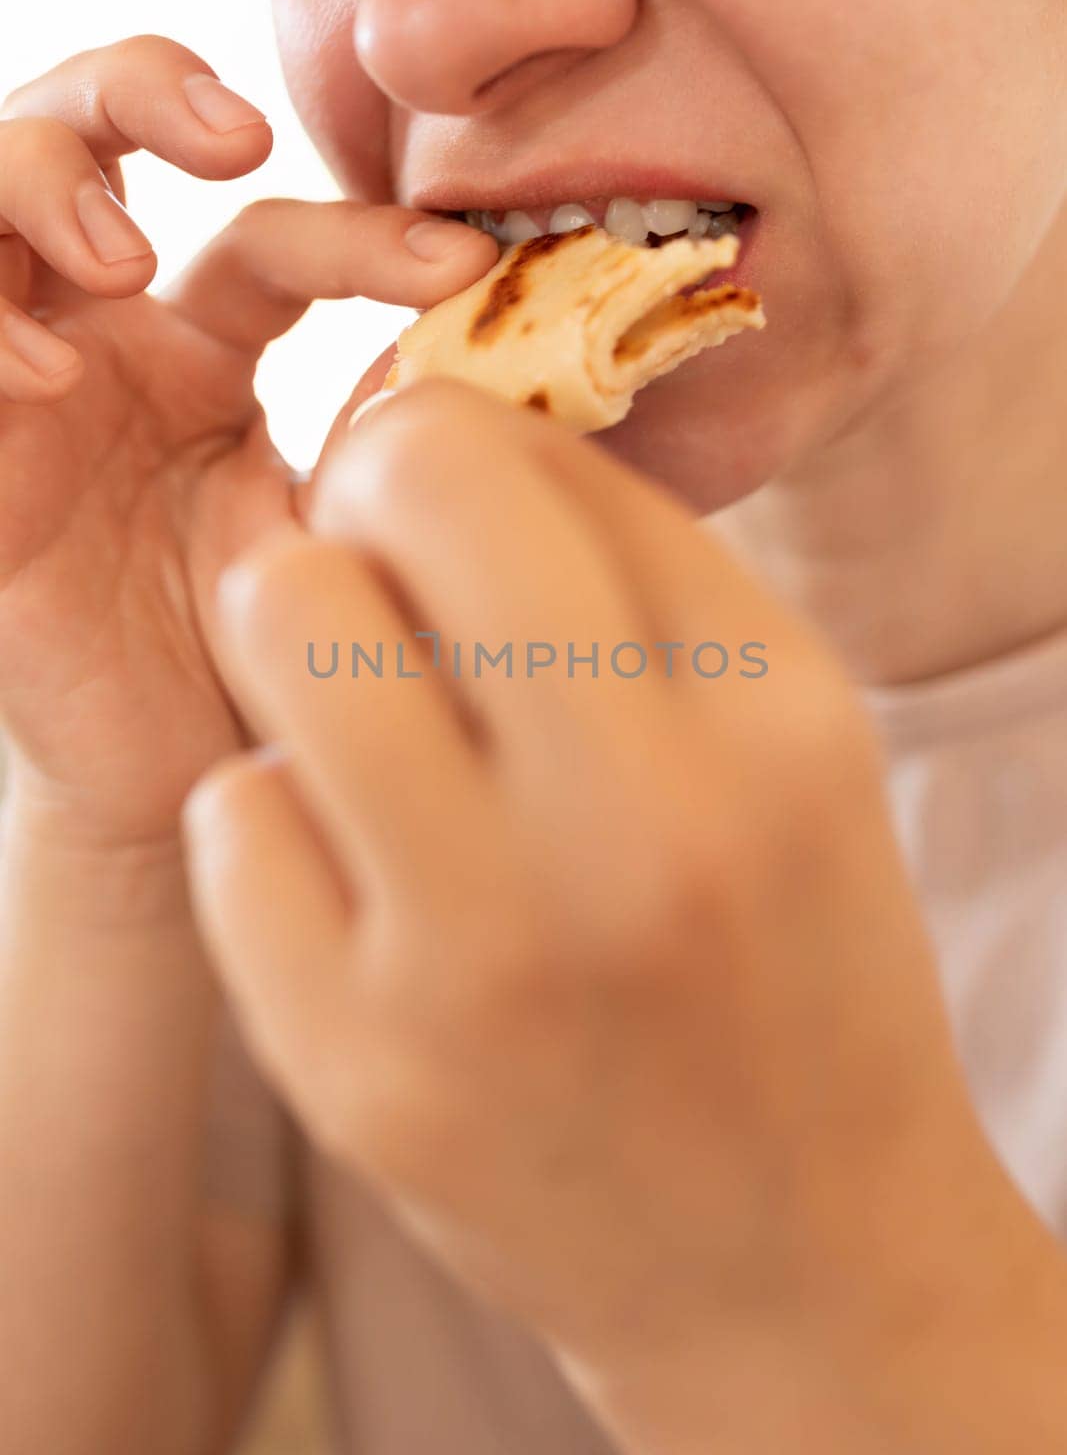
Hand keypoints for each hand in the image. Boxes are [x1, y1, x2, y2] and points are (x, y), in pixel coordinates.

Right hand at [0, 40, 496, 844]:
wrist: (173, 781)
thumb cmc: (265, 657)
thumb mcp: (342, 537)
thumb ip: (388, 445)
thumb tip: (493, 347)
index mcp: (204, 349)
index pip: (264, 237)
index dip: (361, 233)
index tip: (461, 266)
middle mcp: (104, 344)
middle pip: (78, 137)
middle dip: (138, 91)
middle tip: (233, 138)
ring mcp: (23, 388)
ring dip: (42, 184)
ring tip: (125, 260)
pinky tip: (48, 377)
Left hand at [183, 378, 1022, 1440]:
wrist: (793, 1253)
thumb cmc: (792, 962)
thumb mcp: (786, 738)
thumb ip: (637, 568)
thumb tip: (448, 429)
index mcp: (765, 719)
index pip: (532, 463)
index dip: (451, 440)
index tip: (440, 491)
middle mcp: (635, 828)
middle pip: (395, 503)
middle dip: (364, 500)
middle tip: (383, 567)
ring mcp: (482, 961)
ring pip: (282, 629)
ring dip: (296, 629)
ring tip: (355, 699)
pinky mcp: (361, 1070)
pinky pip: (230, 821)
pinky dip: (280, 817)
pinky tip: (358, 873)